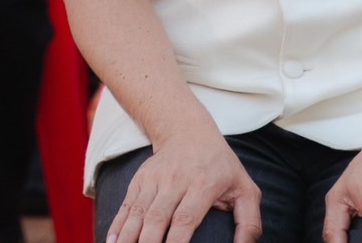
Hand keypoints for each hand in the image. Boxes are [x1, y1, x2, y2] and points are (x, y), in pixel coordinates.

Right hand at [106, 124, 261, 242]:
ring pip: (137, 213)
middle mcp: (175, 181)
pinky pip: (126, 205)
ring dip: (128, 237)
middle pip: (156, 218)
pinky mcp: (139, 180)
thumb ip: (249, 222)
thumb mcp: (245, 189)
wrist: (188, 129)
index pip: (185, 219)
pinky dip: (118, 225)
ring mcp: (154, 180)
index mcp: (202, 185)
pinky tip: (112, 242)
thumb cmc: (221, 166)